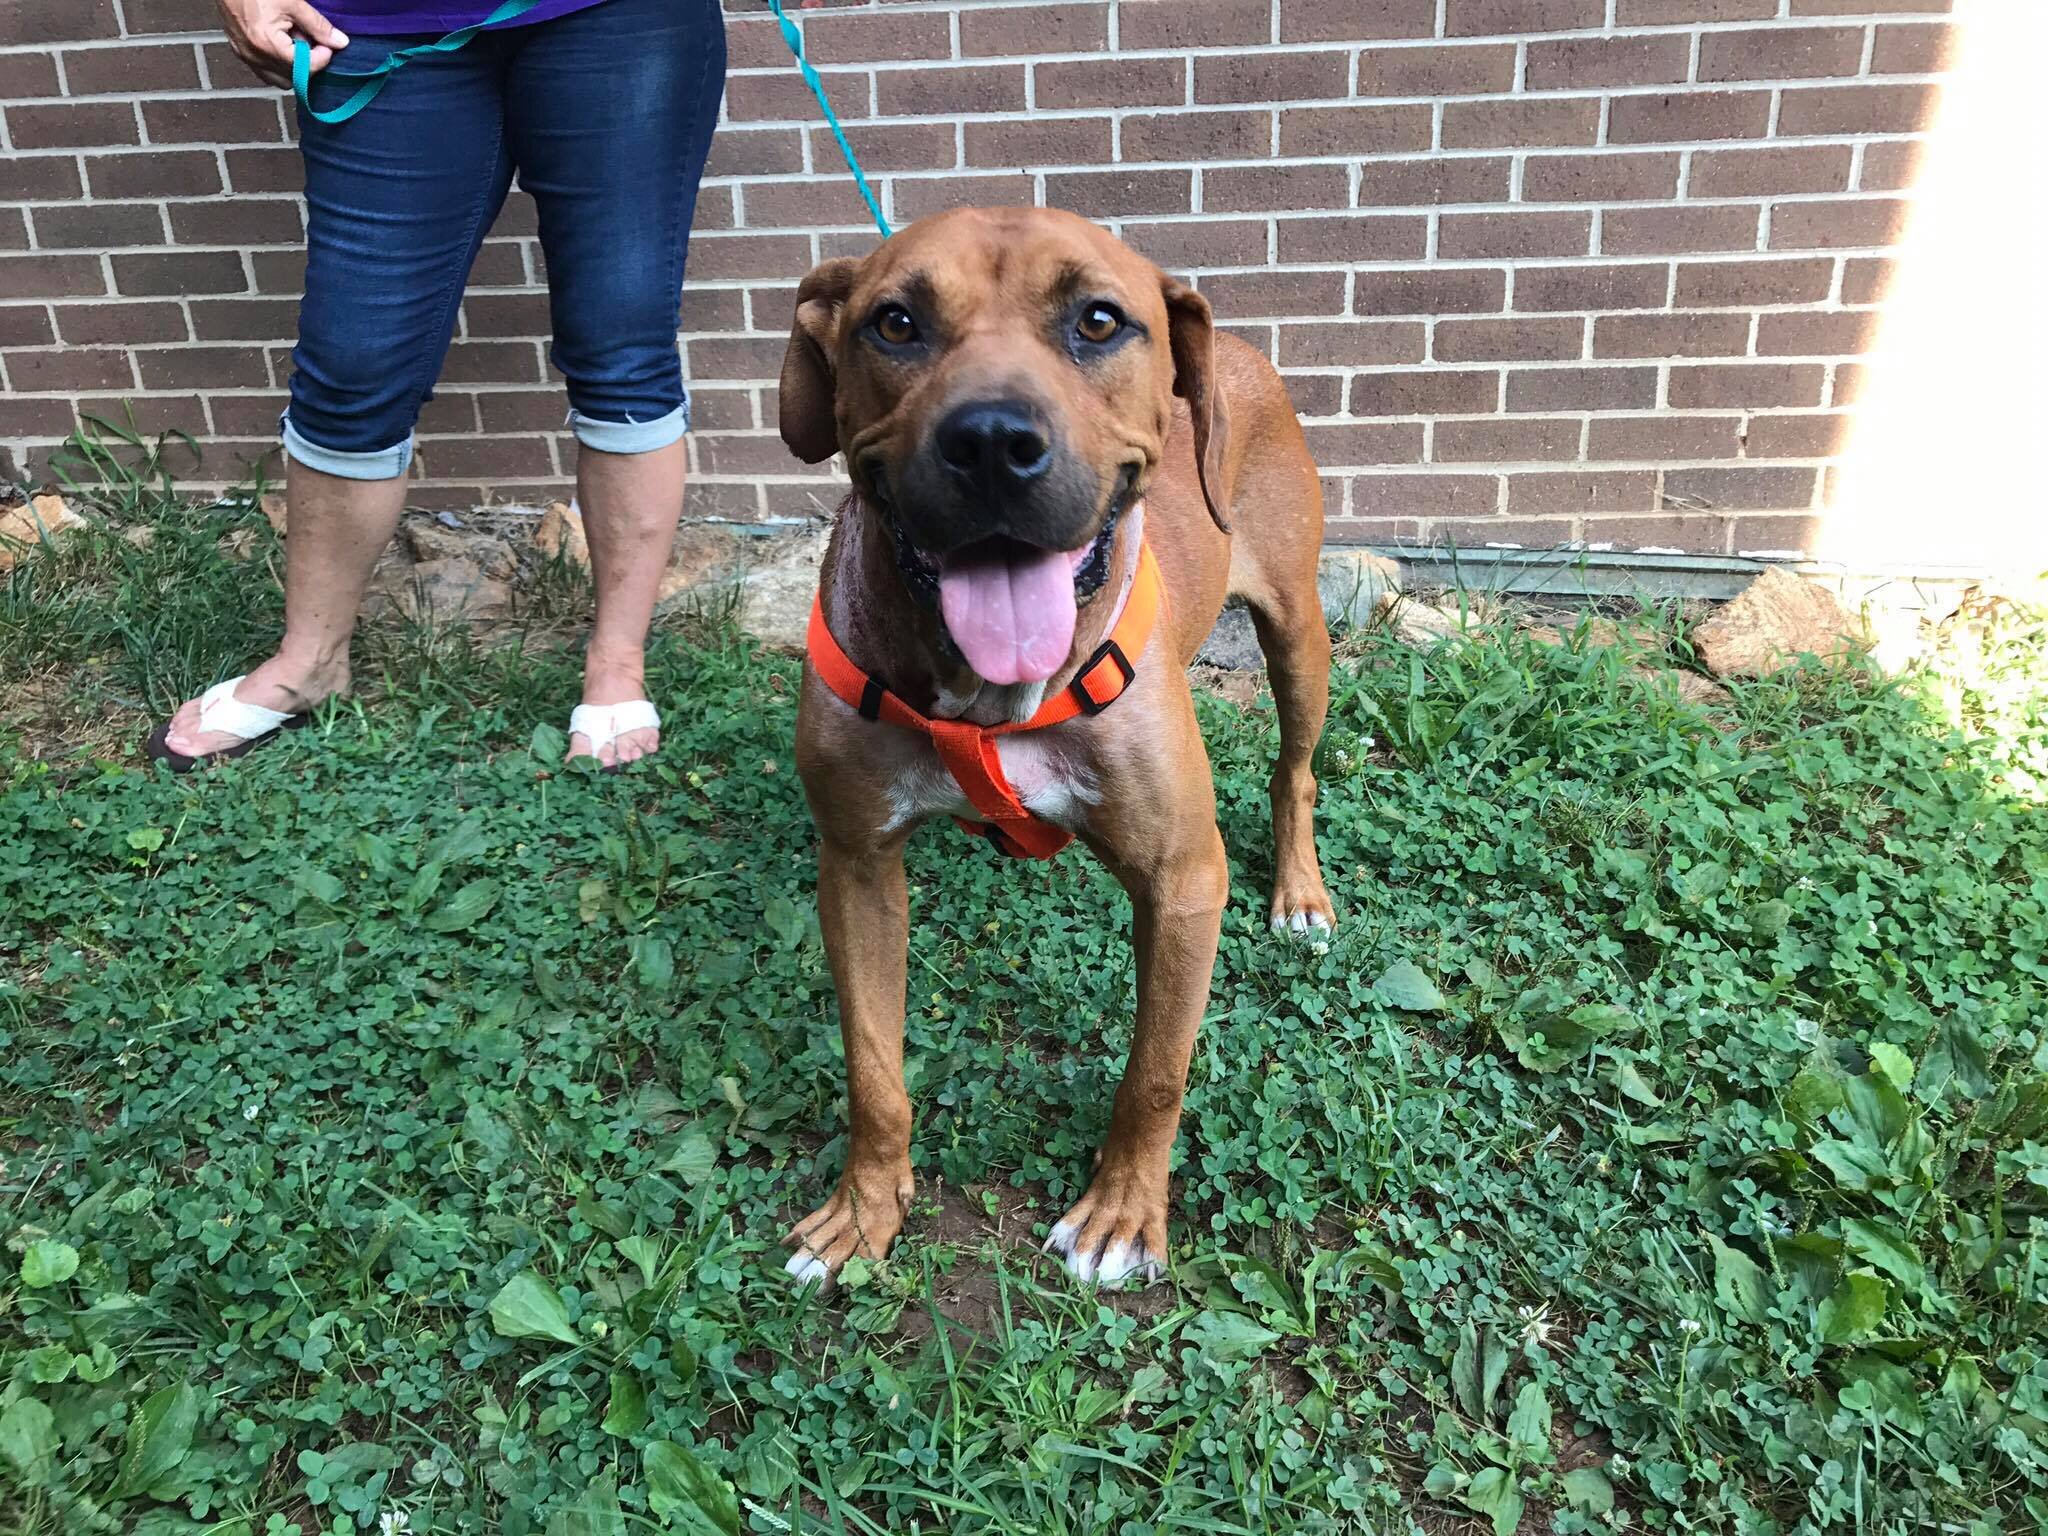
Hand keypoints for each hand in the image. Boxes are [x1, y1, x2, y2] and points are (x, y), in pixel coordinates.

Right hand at [216, 0, 348, 88]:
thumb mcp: (293, 3)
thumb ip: (318, 26)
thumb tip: (339, 42)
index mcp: (267, 45)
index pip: (305, 68)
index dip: (322, 57)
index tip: (327, 44)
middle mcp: (254, 56)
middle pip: (294, 76)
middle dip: (307, 60)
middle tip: (309, 38)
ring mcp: (245, 56)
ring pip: (280, 79)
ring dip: (293, 65)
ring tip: (294, 39)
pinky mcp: (240, 52)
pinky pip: (266, 71)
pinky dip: (278, 63)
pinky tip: (281, 42)